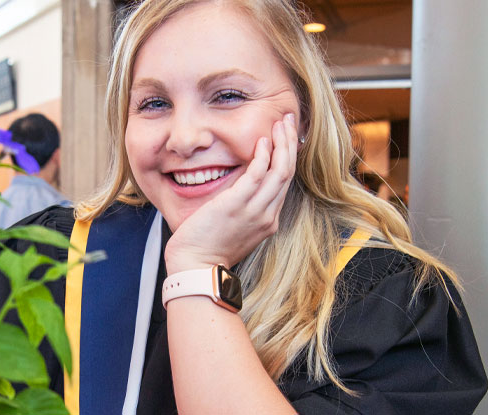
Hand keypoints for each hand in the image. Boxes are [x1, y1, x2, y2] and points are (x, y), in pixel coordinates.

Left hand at [164, 113, 298, 273]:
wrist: (196, 266)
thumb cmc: (208, 248)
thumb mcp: (235, 228)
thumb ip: (243, 208)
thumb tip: (240, 189)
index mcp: (268, 220)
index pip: (284, 182)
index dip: (288, 156)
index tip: (287, 137)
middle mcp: (267, 215)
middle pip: (288, 172)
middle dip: (290, 142)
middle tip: (289, 120)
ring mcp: (254, 211)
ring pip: (280, 171)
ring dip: (282, 143)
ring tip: (281, 122)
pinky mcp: (236, 205)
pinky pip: (257, 175)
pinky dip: (263, 156)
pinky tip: (262, 141)